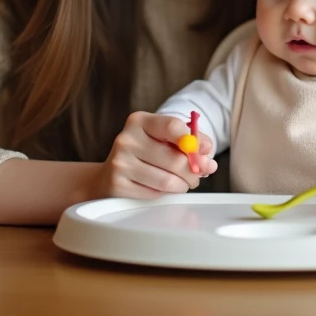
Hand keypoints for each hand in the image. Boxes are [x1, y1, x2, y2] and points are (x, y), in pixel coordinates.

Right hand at [94, 112, 217, 198]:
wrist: (108, 176)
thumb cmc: (144, 155)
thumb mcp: (163, 140)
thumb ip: (188, 142)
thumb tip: (206, 153)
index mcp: (139, 121)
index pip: (173, 126)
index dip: (194, 142)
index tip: (204, 151)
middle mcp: (126, 139)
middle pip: (175, 158)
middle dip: (193, 171)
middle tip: (198, 175)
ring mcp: (120, 163)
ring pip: (167, 180)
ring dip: (183, 185)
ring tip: (182, 183)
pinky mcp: (117, 185)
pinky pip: (154, 193)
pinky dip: (165, 193)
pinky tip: (161, 188)